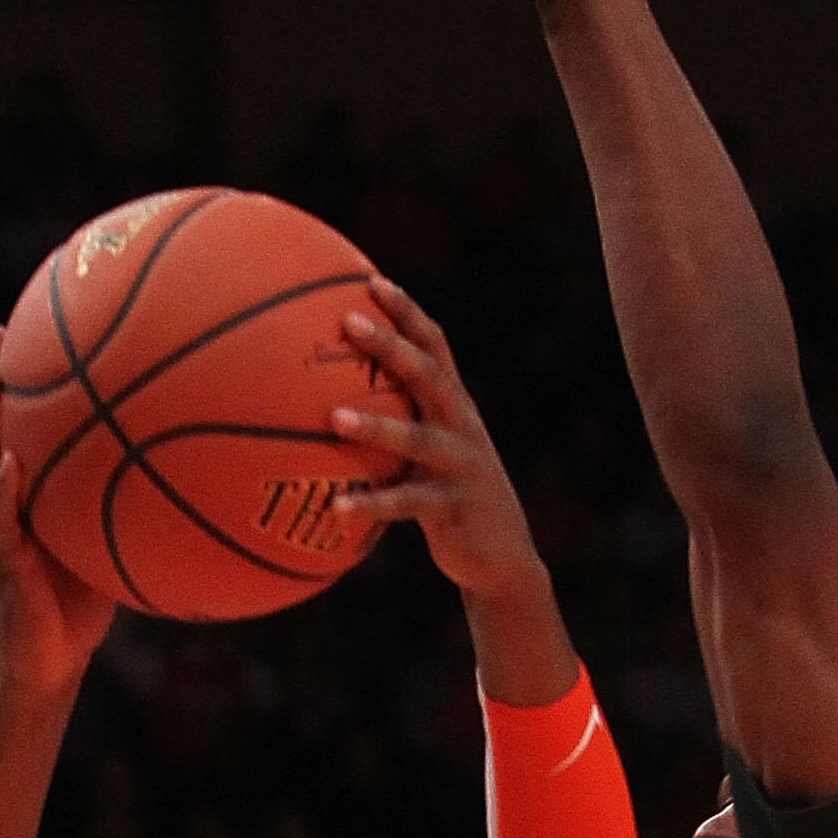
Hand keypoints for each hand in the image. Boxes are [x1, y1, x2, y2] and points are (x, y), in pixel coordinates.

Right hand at [0, 334, 113, 707]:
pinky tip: (11, 462)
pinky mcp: (4, 567)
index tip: (23, 333)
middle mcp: (4, 510)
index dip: (12, 387)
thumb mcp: (102, 551)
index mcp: (23, 502)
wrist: (48, 671)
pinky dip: (4, 491)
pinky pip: (1, 522)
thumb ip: (119, 513)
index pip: (10, 431)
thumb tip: (178, 475)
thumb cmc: (78, 614)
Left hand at [324, 279, 575, 701]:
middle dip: (389, 344)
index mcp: (456, 406)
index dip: (406, 312)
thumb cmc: (454, 500)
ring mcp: (457, 466)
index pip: (434, 345)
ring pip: (415, 437)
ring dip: (375, 426)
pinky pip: (405, 504)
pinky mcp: (450, 508)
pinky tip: (336, 507)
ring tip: (334, 417)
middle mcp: (460, 426)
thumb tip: (338, 403)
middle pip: (427, 373)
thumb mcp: (435, 456)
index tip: (371, 280)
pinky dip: (370, 505)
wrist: (503, 558)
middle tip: (348, 322)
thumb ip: (404, 425)